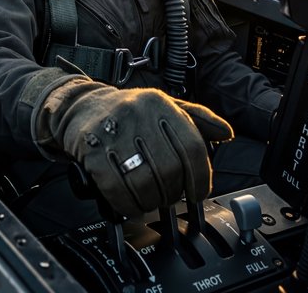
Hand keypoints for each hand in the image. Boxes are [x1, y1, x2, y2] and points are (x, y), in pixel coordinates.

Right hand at [37, 79, 231, 217]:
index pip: (192, 146)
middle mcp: (137, 114)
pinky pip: (117, 190)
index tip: (198, 193)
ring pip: (145, 183)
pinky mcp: (92, 150)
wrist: (81, 106)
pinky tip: (129, 201)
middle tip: (169, 196)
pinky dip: (127, 204)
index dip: (201, 177)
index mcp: (159, 103)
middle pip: (170, 170)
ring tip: (149, 199)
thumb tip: (226, 132)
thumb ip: (197, 118)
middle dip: (173, 193)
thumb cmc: (127, 112)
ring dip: (151, 201)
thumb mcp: (163, 106)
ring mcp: (113, 132)